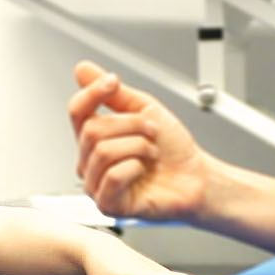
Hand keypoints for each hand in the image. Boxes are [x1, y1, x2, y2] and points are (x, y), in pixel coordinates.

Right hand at [68, 60, 209, 222]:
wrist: (197, 178)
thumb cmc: (173, 151)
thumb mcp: (144, 110)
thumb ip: (113, 93)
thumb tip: (83, 70)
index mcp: (95, 139)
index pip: (77, 110)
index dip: (92, 92)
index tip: (112, 82)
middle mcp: (90, 161)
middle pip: (92, 130)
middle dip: (132, 125)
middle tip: (151, 133)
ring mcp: (97, 184)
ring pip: (103, 151)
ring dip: (138, 146)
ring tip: (150, 154)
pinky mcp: (109, 204)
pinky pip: (113, 176)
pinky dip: (136, 167)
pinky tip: (143, 171)